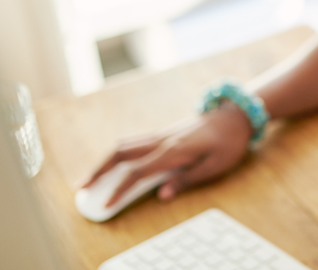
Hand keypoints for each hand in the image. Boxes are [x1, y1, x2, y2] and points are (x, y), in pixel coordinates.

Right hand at [80, 103, 251, 205]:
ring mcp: (161, 134)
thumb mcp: (215, 166)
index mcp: (174, 150)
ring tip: (89, 177)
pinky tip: (111, 165)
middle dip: (98, 170)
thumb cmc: (229, 142)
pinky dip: (117, 154)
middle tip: (81, 187)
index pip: (138, 171)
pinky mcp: (163, 133)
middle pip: (120, 153)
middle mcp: (162, 139)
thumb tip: (162, 195)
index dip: (119, 188)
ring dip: (104, 160)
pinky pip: (133, 142)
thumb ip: (187, 179)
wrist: (236, 114)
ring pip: (124, 145)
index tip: (105, 203)